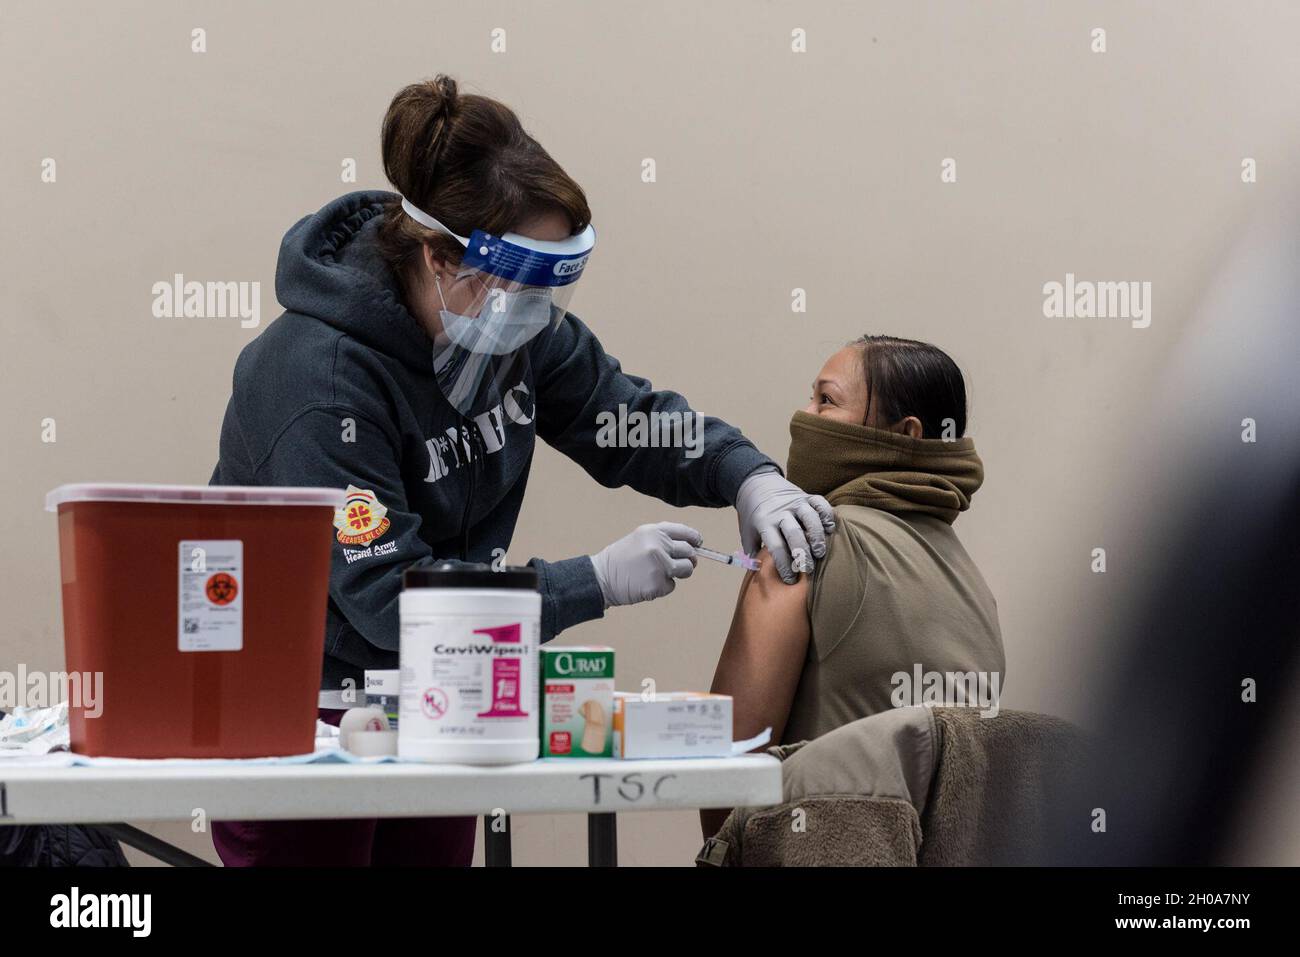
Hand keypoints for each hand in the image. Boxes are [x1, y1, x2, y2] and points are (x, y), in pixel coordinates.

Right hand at [590, 522, 701, 607]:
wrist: (601, 577)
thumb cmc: (621, 559)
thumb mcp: (640, 538)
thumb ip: (662, 539)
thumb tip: (690, 547)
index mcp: (654, 531)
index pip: (684, 532)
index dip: (694, 539)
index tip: (698, 544)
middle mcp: (658, 545)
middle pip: (689, 552)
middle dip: (690, 560)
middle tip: (682, 564)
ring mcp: (659, 565)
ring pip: (686, 569)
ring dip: (679, 574)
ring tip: (661, 574)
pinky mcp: (658, 584)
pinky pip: (672, 586)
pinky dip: (663, 587)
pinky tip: (647, 583)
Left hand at [735, 469, 835, 583]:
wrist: (757, 484)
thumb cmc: (754, 515)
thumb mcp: (746, 532)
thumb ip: (751, 552)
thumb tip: (758, 573)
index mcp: (764, 523)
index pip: (776, 547)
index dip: (784, 565)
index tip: (790, 579)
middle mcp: (781, 512)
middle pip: (794, 534)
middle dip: (802, 554)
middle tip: (808, 569)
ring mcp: (795, 503)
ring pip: (810, 518)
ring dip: (817, 536)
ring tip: (820, 552)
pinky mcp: (806, 496)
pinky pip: (820, 503)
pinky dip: (828, 515)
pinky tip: (831, 529)